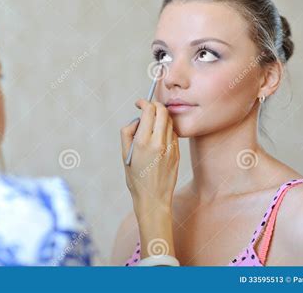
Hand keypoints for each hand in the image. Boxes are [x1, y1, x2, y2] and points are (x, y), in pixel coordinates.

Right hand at [120, 99, 179, 257]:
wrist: (153, 199)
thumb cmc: (136, 178)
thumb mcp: (125, 155)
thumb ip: (128, 133)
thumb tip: (137, 120)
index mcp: (143, 142)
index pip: (149, 111)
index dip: (144, 102)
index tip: (139, 103)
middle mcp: (158, 143)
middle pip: (163, 112)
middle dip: (155, 105)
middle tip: (148, 108)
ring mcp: (170, 148)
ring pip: (170, 122)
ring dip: (161, 118)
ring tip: (152, 125)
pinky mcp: (177, 153)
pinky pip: (173, 134)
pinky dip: (166, 130)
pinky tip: (159, 138)